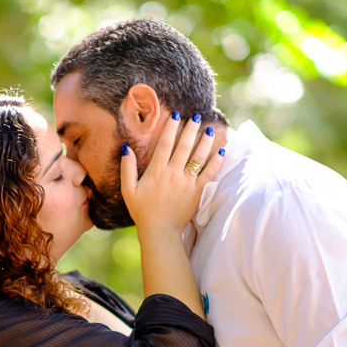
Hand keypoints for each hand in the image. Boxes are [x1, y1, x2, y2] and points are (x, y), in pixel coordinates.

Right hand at [120, 114, 223, 240]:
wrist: (159, 231)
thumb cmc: (142, 211)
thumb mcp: (128, 190)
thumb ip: (127, 169)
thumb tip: (126, 148)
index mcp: (156, 171)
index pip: (165, 144)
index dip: (171, 128)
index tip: (176, 116)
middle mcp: (173, 174)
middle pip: (184, 146)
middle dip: (191, 129)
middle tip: (197, 117)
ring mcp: (187, 183)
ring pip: (199, 157)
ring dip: (205, 142)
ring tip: (209, 130)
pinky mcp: (197, 192)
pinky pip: (209, 173)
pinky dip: (216, 162)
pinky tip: (221, 151)